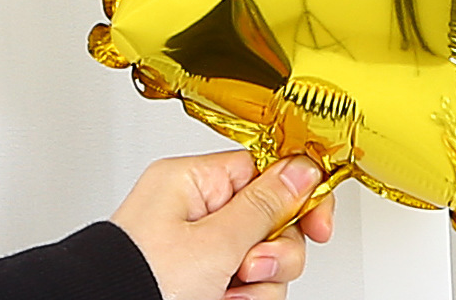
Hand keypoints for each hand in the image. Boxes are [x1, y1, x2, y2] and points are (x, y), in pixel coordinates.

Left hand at [110, 150, 334, 299]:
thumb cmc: (135, 284)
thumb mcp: (212, 244)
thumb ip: (265, 205)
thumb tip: (304, 168)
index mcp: (192, 182)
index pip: (265, 171)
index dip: (298, 195)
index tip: (319, 224)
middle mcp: (195, 212)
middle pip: (270, 219)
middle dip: (273, 252)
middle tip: (250, 270)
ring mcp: (197, 253)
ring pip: (262, 260)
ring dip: (258, 285)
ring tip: (229, 295)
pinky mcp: (200, 285)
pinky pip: (246, 286)